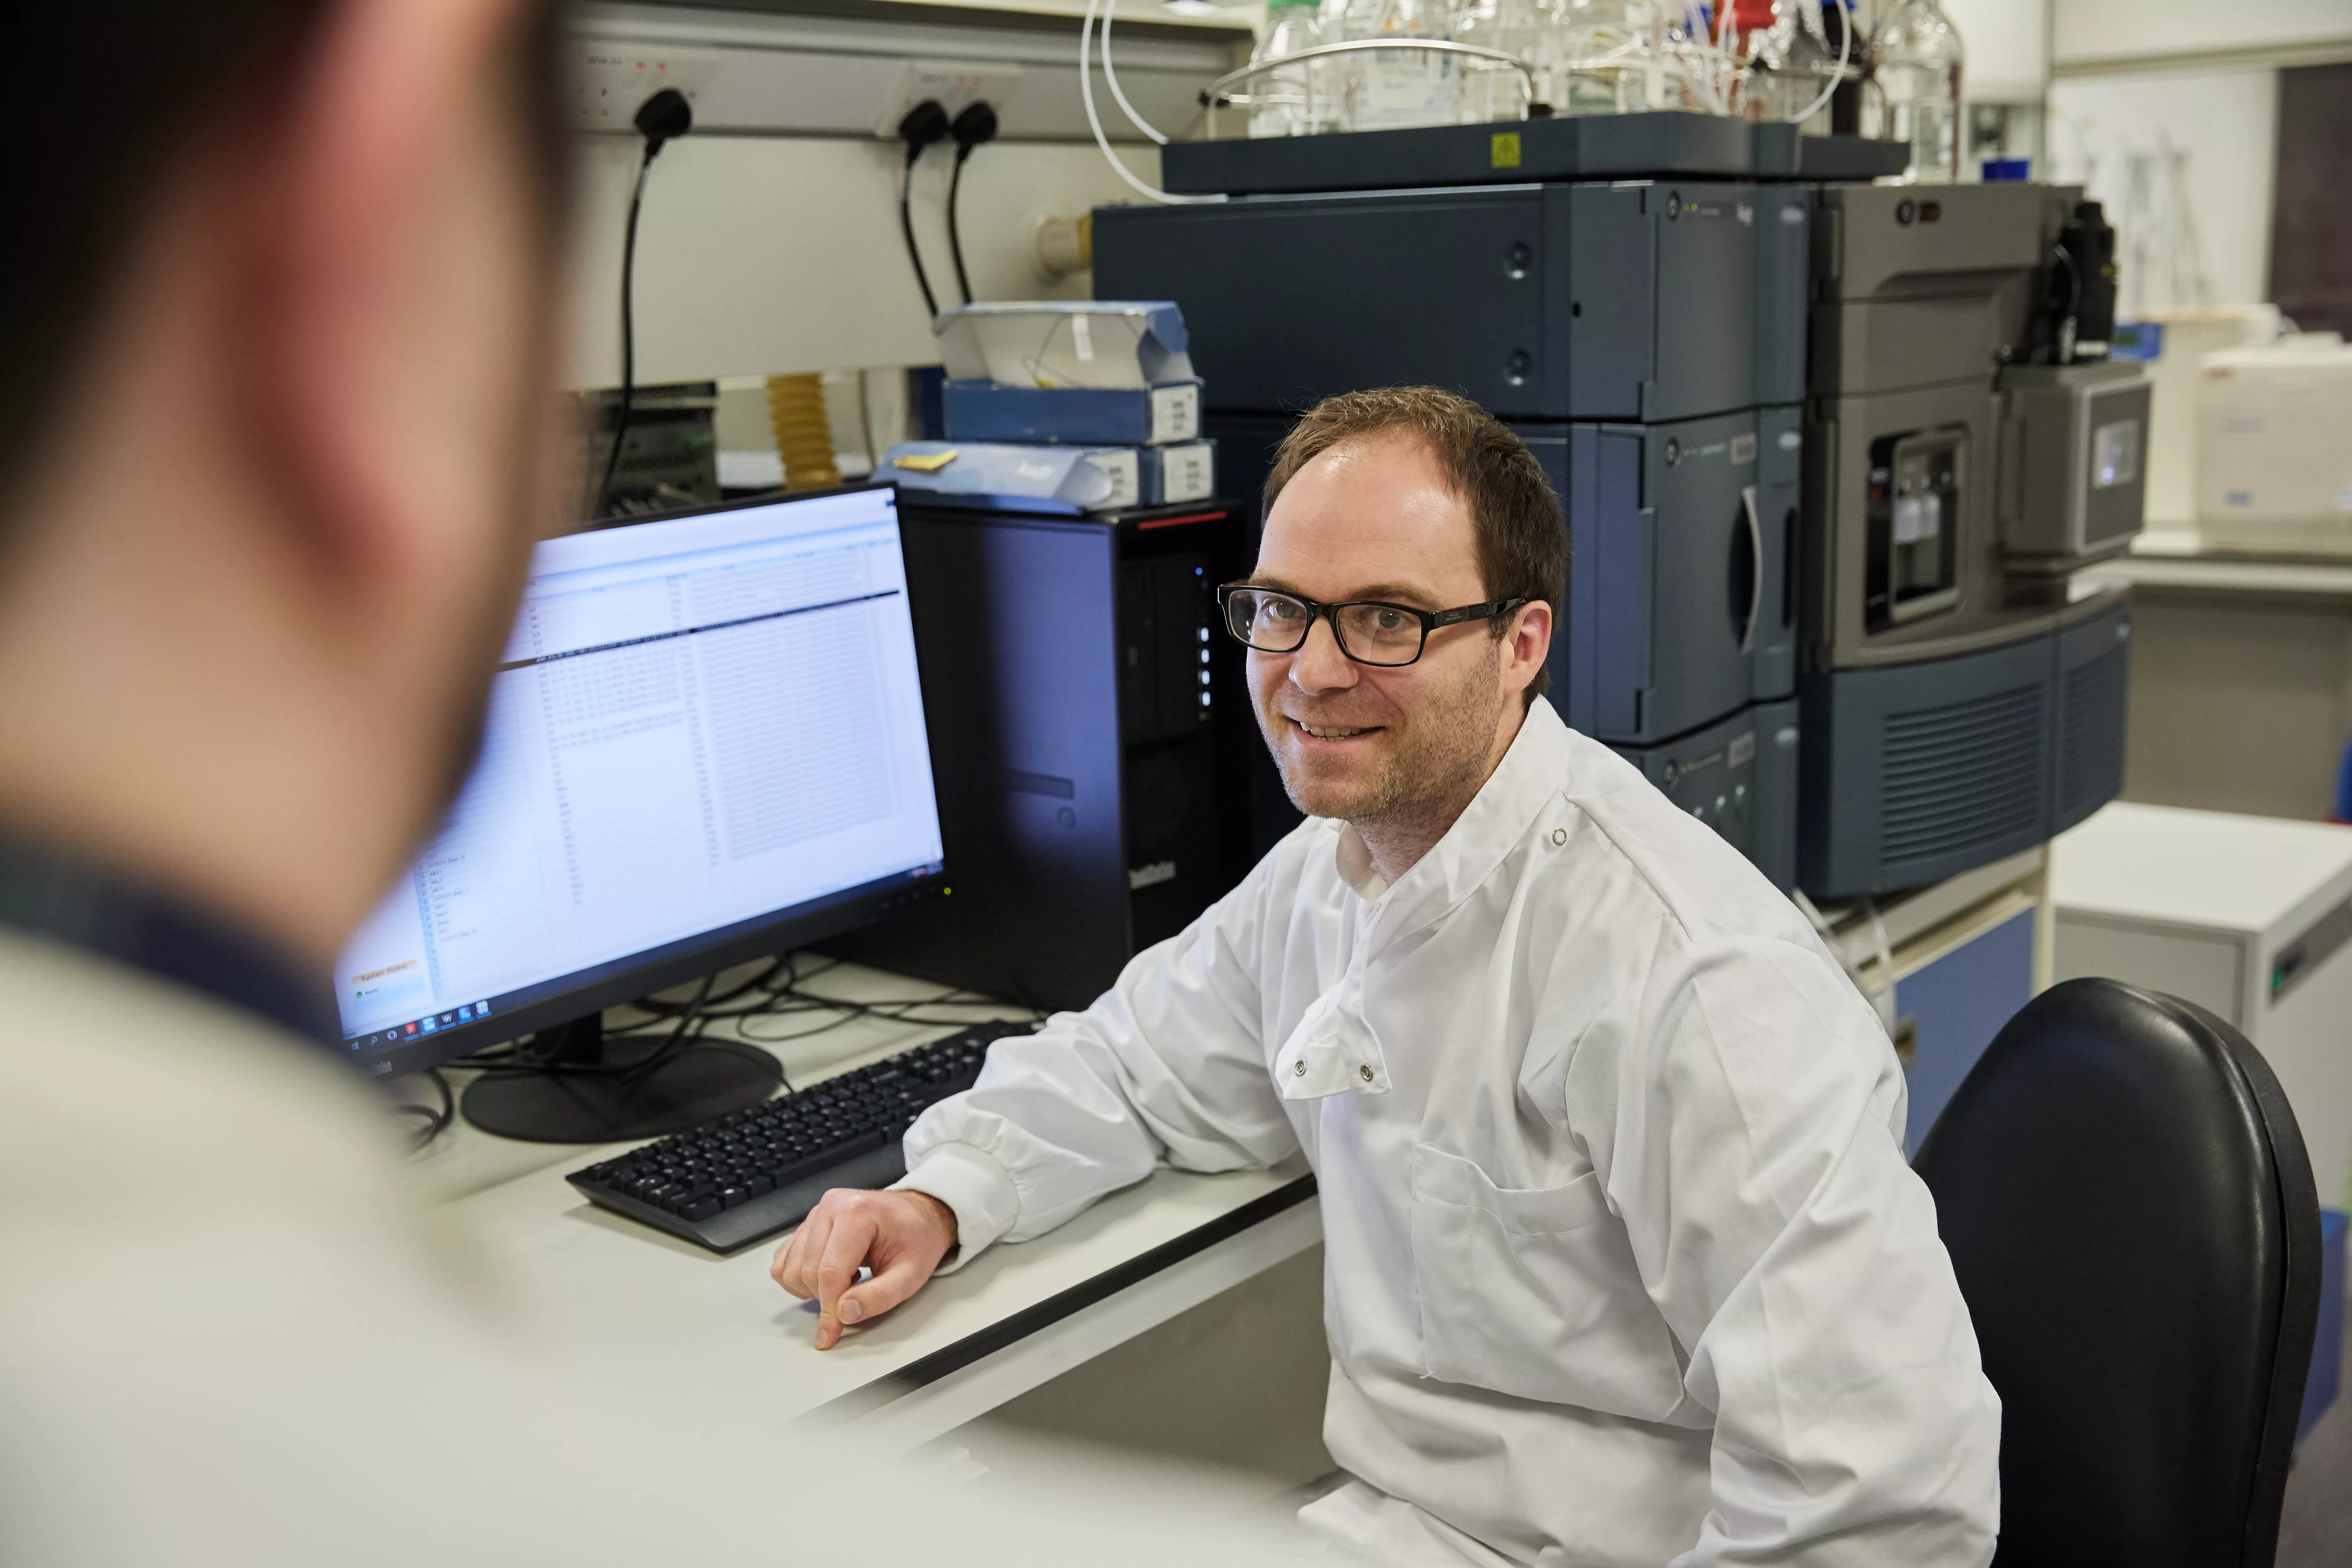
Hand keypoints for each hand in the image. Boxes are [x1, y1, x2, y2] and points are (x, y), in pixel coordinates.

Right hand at [771, 1188, 958, 1349]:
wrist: (919, 1216)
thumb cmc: (917, 1239)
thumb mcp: (911, 1274)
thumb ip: (880, 1296)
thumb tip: (845, 1313)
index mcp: (857, 1212)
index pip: (830, 1272)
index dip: (828, 1311)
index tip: (829, 1336)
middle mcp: (830, 1207)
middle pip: (807, 1271)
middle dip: (826, 1299)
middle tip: (855, 1299)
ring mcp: (816, 1214)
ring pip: (790, 1269)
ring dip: (811, 1290)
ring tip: (847, 1282)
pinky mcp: (807, 1225)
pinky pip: (784, 1262)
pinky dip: (798, 1280)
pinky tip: (828, 1278)